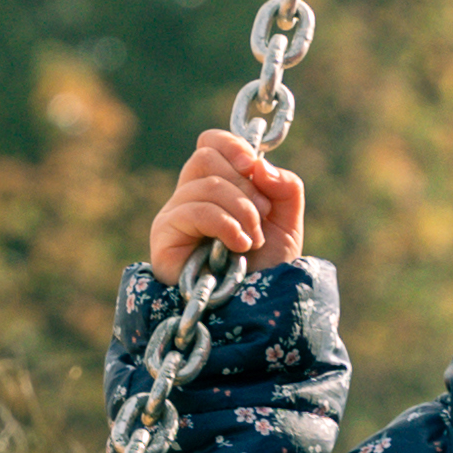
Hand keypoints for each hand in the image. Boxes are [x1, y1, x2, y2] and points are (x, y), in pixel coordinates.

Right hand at [148, 130, 309, 276]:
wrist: (253, 308)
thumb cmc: (266, 268)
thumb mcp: (288, 221)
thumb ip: (285, 186)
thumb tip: (260, 164)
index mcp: (216, 185)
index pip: (210, 143)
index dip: (232, 146)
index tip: (254, 166)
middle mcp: (190, 196)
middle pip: (205, 157)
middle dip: (244, 185)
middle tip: (262, 215)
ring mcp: (174, 216)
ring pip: (205, 185)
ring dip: (241, 211)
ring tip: (253, 241)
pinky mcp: (164, 236)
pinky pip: (194, 210)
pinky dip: (225, 224)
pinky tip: (238, 247)